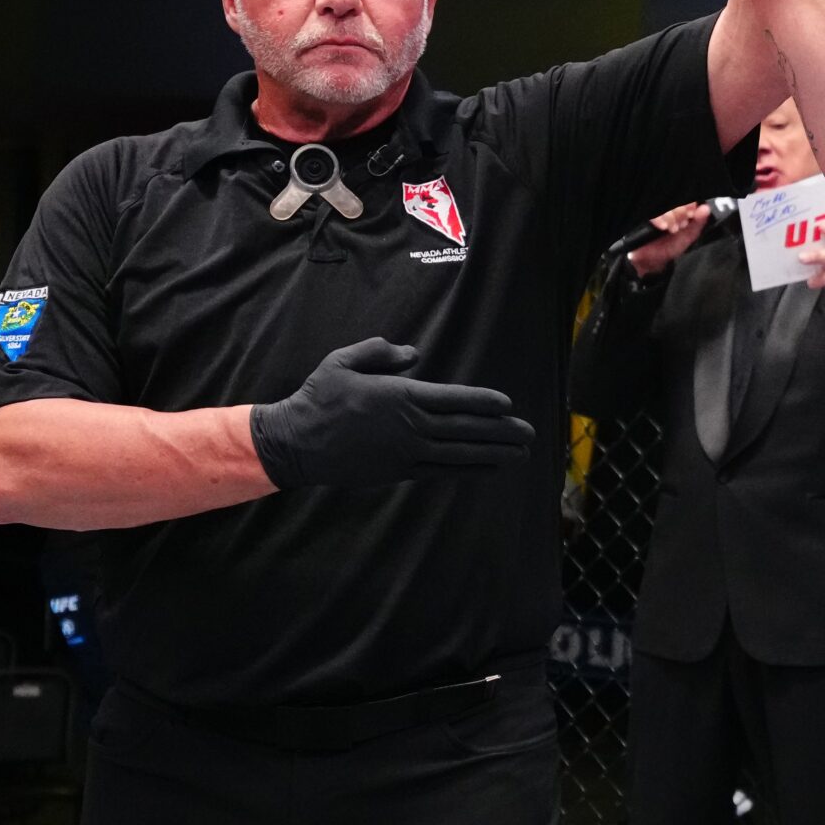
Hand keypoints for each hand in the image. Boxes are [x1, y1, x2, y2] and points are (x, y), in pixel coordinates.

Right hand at [249, 338, 535, 490]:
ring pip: (459, 453)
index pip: (452, 399)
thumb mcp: (344, 361)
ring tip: (521, 454)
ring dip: (493, 454)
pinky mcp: (398, 472)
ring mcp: (405, 453)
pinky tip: (489, 469)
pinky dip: (469, 470)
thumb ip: (380, 352)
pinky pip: (442, 472)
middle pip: (464, 429)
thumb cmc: (319, 397)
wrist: (294, 444)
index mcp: (399, 397)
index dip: (483, 402)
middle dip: (500, 431)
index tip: (507, 404)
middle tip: (530, 433)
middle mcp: (409, 427)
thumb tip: (413, 354)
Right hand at [630, 203, 712, 278]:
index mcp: (679, 210)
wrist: (653, 260)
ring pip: (665, 207)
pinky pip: (653, 215)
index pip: (686, 201)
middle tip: (682, 224)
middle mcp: (667, 210)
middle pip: (676, 203)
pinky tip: (664, 227)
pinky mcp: (646, 219)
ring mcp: (656, 214)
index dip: (690, 205)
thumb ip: (698, 223)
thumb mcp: (689, 236)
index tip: (692, 214)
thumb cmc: (671, 246)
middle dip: (681, 212)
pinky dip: (659, 219)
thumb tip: (706, 209)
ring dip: (671, 216)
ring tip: (673, 229)